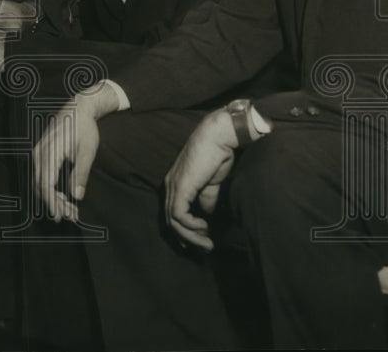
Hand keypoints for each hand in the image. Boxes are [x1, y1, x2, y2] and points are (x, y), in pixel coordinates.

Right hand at [32, 85, 116, 221]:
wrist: (78, 108)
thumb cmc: (84, 128)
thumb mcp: (87, 151)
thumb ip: (81, 174)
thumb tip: (76, 196)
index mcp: (51, 152)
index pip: (46, 184)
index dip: (51, 203)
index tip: (60, 216)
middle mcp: (40, 153)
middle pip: (40, 185)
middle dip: (53, 203)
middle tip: (70, 215)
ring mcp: (38, 152)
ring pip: (39, 181)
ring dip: (51, 196)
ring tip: (67, 207)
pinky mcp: (40, 152)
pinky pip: (40, 174)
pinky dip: (48, 187)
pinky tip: (60, 194)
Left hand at [164, 109, 238, 250]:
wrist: (218, 138)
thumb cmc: (217, 155)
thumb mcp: (211, 183)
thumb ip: (207, 198)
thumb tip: (207, 214)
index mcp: (175, 184)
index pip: (172, 214)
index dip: (184, 232)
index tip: (201, 242)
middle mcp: (169, 186)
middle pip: (170, 221)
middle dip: (187, 239)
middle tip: (205, 248)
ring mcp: (173, 186)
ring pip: (173, 221)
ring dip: (191, 236)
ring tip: (207, 243)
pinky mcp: (180, 187)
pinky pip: (178, 215)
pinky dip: (190, 226)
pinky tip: (204, 227)